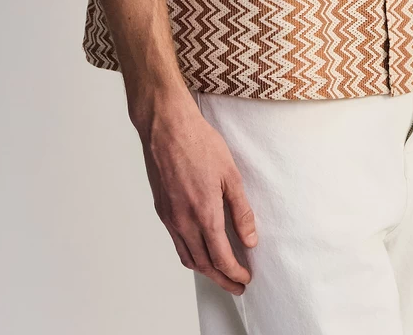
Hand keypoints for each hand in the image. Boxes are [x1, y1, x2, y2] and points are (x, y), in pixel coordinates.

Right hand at [136, 93, 257, 294]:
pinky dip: (190, 254)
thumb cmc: (199, 143)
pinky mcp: (162, 210)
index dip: (235, 272)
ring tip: (220, 273)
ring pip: (187, 257)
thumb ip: (241, 210)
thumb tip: (250, 239)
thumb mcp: (230, 174)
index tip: (246, 277)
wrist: (166, 127)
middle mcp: (184, 221)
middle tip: (237, 285)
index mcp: (204, 213)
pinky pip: (176, 242)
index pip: (221, 257)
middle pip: (203, 264)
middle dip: (222, 279)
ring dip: (205, 270)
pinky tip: (200, 248)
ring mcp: (170, 217)